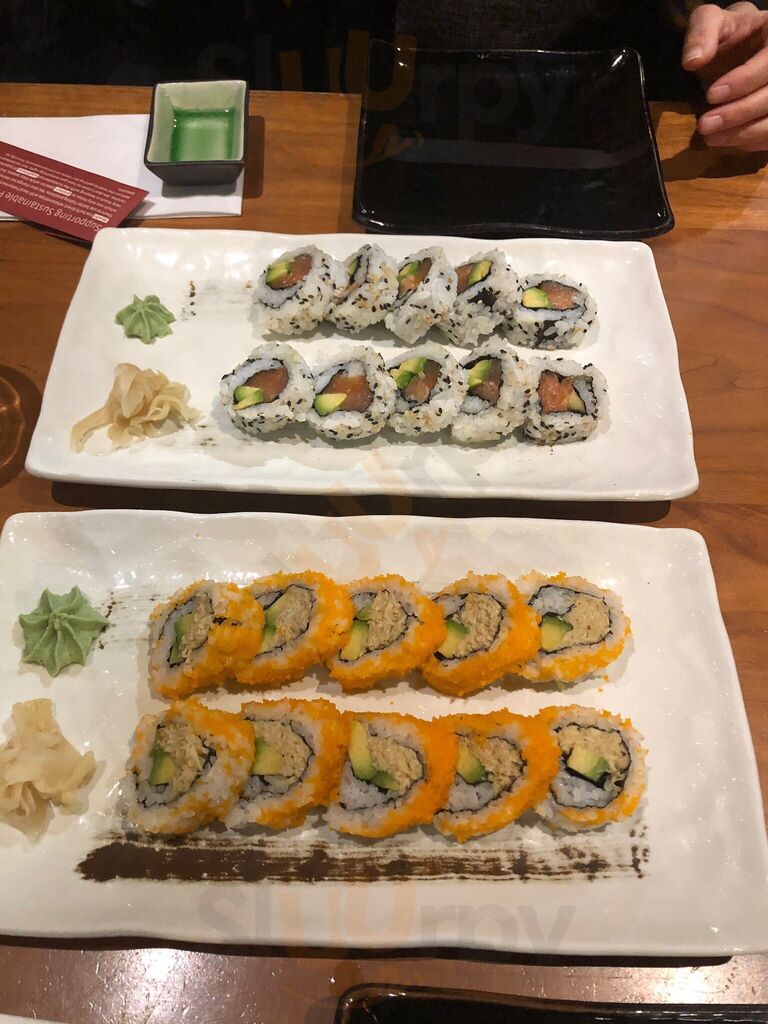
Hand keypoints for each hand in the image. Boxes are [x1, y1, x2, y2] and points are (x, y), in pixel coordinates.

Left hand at [682, 2, 767, 149]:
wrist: (743, 49)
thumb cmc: (729, 35)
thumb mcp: (710, 22)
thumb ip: (702, 33)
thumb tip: (692, 61)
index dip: (744, 81)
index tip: (711, 95)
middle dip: (739, 113)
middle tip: (704, 125)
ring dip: (744, 133)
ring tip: (712, 138)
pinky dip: (755, 142)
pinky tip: (732, 141)